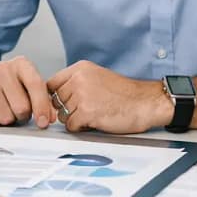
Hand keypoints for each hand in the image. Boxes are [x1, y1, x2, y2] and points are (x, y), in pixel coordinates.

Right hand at [0, 56, 54, 128]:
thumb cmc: (10, 87)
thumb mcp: (29, 88)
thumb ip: (43, 101)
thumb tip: (49, 118)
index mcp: (21, 64)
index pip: (35, 85)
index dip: (42, 107)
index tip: (44, 122)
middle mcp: (2, 69)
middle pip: (21, 107)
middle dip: (23, 115)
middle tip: (19, 111)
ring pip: (5, 117)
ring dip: (8, 119)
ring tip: (5, 109)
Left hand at [46, 60, 171, 133]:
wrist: (144, 103)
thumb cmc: (125, 94)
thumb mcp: (97, 77)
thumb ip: (76, 82)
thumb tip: (55, 96)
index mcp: (80, 68)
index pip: (51, 83)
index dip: (56, 96)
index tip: (64, 102)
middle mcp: (79, 79)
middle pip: (55, 101)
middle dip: (67, 109)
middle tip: (84, 110)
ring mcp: (82, 95)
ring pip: (62, 114)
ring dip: (74, 119)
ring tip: (92, 115)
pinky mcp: (87, 112)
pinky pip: (71, 126)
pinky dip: (81, 128)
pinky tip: (95, 121)